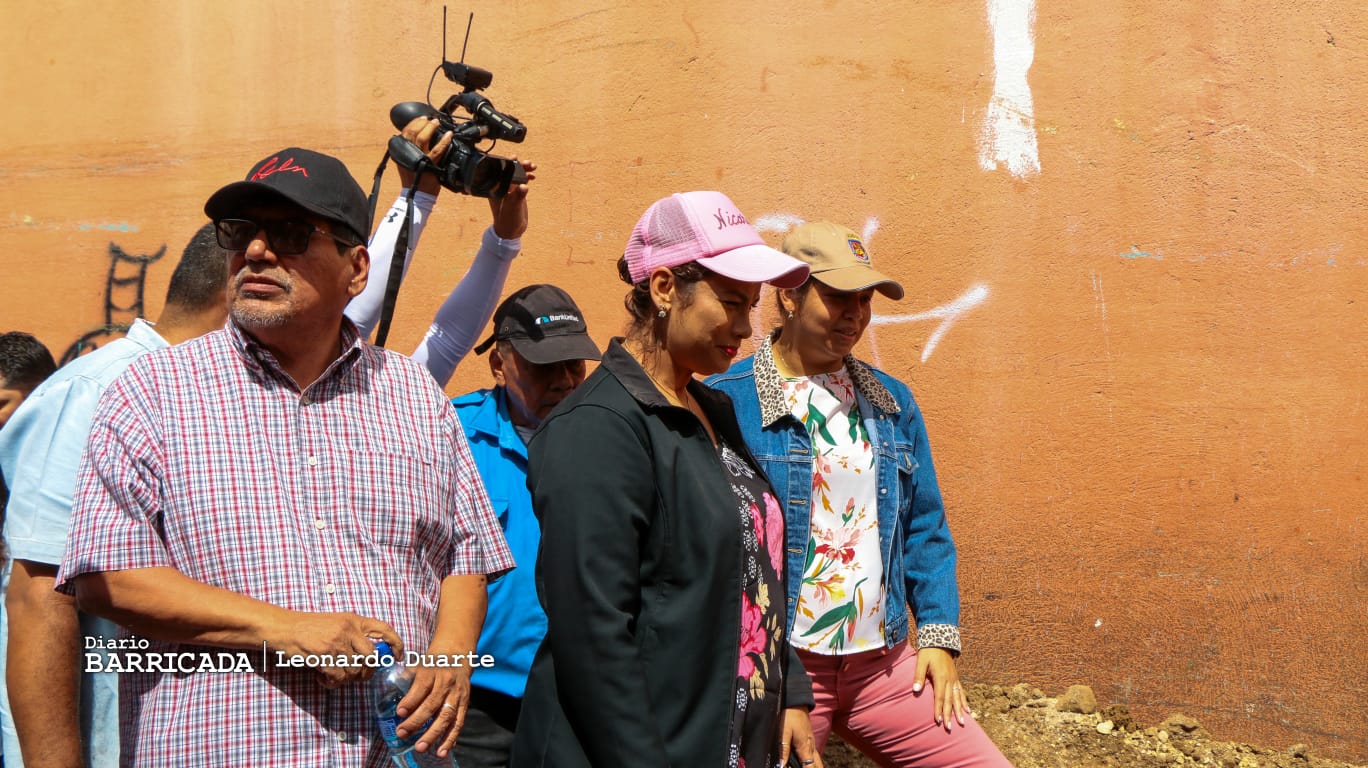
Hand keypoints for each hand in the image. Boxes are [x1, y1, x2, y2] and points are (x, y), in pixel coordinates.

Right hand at [269, 611, 400, 687]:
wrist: (283, 628)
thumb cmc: (309, 628)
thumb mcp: (337, 624)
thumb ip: (355, 636)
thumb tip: (375, 658)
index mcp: (354, 619)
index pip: (385, 629)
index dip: (397, 644)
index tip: (399, 657)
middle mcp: (348, 629)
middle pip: (372, 657)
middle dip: (368, 671)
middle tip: (357, 676)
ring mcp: (336, 642)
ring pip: (355, 670)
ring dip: (346, 678)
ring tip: (333, 675)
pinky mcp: (323, 655)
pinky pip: (338, 677)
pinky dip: (332, 682)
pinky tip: (322, 677)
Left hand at [394, 652, 472, 757]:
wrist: (458, 655)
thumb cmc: (432, 663)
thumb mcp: (418, 664)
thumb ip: (405, 677)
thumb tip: (389, 690)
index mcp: (432, 671)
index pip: (422, 686)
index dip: (411, 700)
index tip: (399, 713)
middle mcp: (446, 682)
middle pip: (432, 704)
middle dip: (417, 721)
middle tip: (402, 733)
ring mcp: (457, 694)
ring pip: (446, 716)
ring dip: (433, 734)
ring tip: (420, 747)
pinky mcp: (465, 704)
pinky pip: (459, 723)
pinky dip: (450, 738)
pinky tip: (442, 750)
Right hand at [397, 117, 452, 194]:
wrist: (416, 195)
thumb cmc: (414, 179)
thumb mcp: (407, 162)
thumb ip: (409, 150)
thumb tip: (415, 137)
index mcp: (401, 151)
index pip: (405, 132)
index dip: (414, 122)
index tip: (422, 118)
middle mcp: (408, 153)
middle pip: (413, 132)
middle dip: (422, 122)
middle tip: (430, 120)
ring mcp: (418, 158)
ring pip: (422, 138)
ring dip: (430, 128)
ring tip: (436, 123)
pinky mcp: (429, 165)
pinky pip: (437, 150)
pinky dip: (444, 141)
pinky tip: (449, 135)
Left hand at [488, 158, 535, 238]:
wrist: (511, 231)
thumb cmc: (507, 220)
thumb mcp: (512, 208)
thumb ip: (517, 196)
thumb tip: (524, 187)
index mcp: (495, 188)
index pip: (500, 171)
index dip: (507, 163)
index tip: (515, 158)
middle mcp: (501, 186)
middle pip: (509, 170)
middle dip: (519, 165)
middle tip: (528, 164)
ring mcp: (509, 189)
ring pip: (516, 174)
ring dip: (524, 169)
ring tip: (533, 167)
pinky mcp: (516, 192)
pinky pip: (521, 180)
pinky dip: (527, 176)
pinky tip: (533, 177)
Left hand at [781, 706, 822, 767]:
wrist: (796, 700)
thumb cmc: (789, 715)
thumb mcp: (783, 731)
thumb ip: (783, 749)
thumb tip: (781, 765)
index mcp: (805, 748)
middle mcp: (811, 747)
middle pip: (818, 767)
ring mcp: (812, 743)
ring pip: (818, 761)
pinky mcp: (809, 739)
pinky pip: (815, 755)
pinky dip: (814, 763)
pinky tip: (808, 764)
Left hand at [914, 646, 968, 730]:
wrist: (939, 640)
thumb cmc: (928, 651)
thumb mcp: (921, 661)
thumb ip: (918, 676)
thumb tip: (915, 690)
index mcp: (940, 677)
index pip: (939, 697)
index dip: (938, 709)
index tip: (938, 720)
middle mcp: (949, 679)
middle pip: (949, 700)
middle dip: (949, 715)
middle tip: (949, 727)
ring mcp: (954, 679)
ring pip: (957, 698)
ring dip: (959, 711)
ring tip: (962, 723)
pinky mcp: (956, 677)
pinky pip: (961, 691)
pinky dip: (964, 701)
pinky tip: (967, 710)